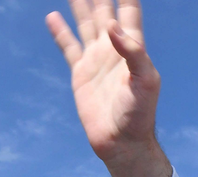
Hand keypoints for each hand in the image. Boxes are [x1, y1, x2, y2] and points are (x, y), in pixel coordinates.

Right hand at [46, 0, 171, 176]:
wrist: (122, 142)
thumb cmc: (140, 114)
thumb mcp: (145, 82)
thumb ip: (133, 52)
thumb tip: (112, 26)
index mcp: (132, 46)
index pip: (128, 9)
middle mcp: (113, 48)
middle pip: (104, 9)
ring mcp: (96, 59)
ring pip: (85, 22)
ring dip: (80, 3)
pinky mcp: (81, 73)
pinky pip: (68, 47)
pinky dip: (60, 32)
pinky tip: (53, 16)